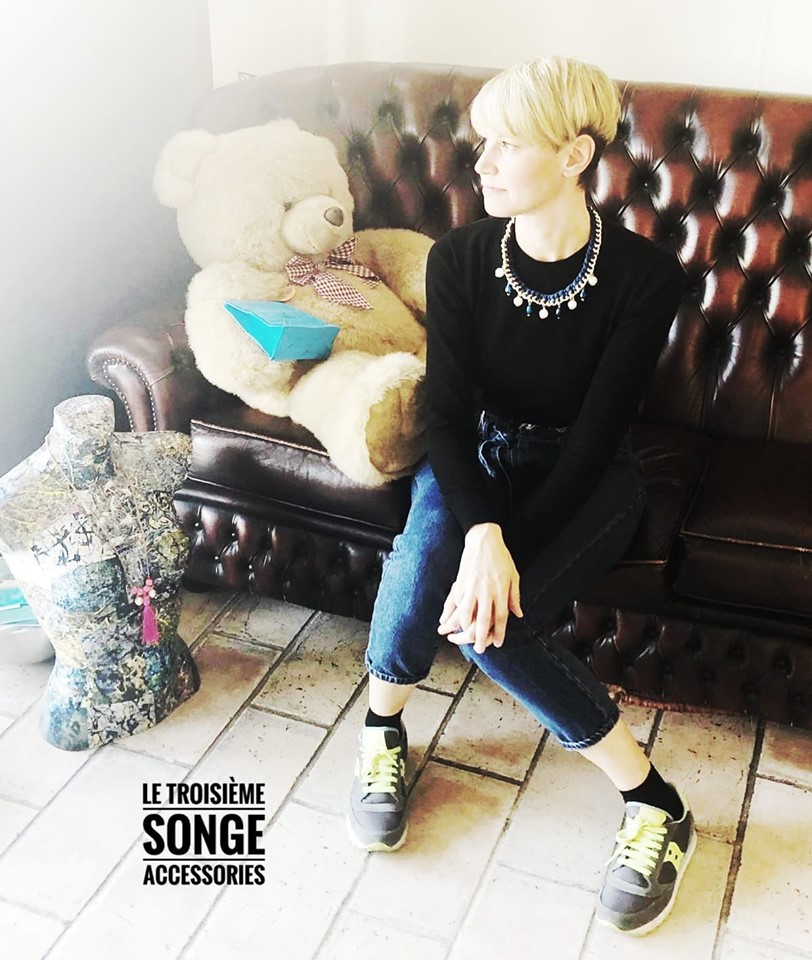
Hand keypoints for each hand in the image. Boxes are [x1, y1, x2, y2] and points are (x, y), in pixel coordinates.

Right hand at [438, 523, 522, 653]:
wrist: (484, 539)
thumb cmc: (501, 557)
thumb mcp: (513, 576)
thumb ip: (515, 596)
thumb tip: (518, 614)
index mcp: (500, 591)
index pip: (500, 618)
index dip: (499, 632)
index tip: (497, 643)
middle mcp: (486, 592)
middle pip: (483, 620)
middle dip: (480, 637)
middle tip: (479, 649)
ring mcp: (471, 587)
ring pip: (466, 613)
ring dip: (463, 628)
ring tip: (461, 638)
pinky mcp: (461, 582)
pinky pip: (455, 602)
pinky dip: (451, 613)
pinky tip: (448, 621)